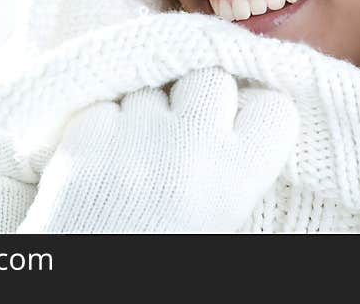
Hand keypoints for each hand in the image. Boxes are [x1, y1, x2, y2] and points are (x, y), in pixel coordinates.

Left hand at [17, 67, 298, 232]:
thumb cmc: (165, 255)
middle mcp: (189, 148)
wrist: (91, 294)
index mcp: (235, 179)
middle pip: (210, 77)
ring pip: (152, 86)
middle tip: (184, 130)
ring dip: (146, 108)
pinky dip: (103, 122)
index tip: (239, 123)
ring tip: (136, 150)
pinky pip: (104, 103)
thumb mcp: (222, 221)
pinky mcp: (85, 137)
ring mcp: (133, 138)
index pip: (275, 107)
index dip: (255, 112)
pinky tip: (102, 155)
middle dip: (197, 98)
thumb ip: (236, 168)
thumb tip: (242, 115)